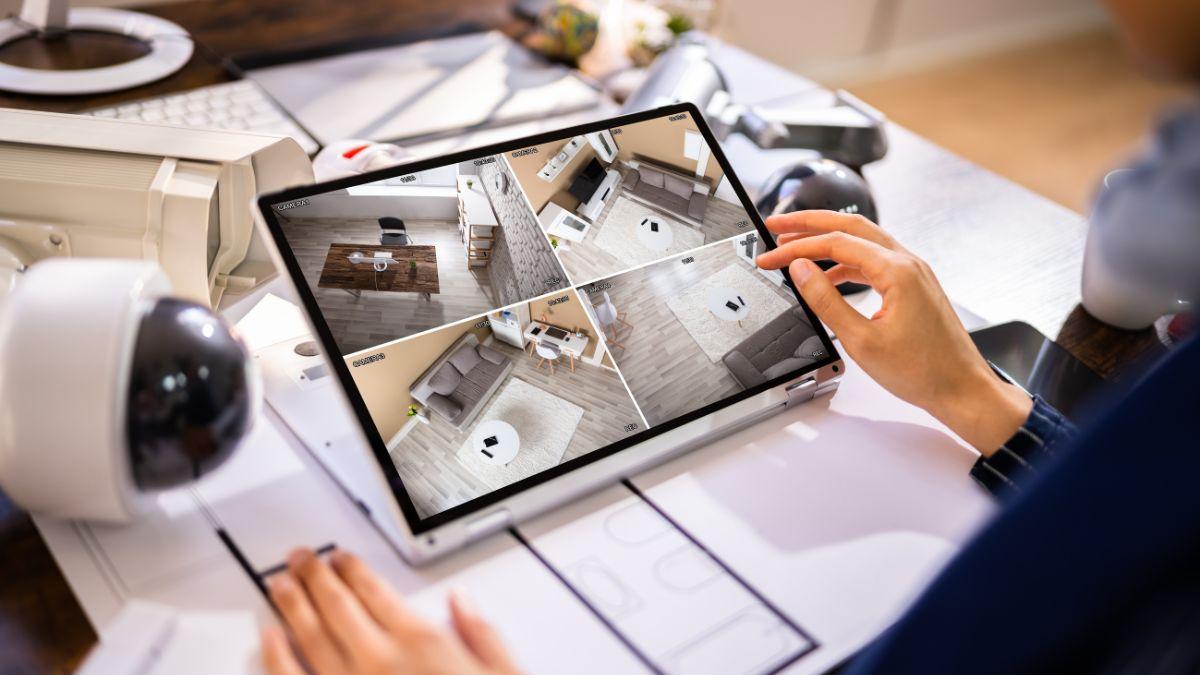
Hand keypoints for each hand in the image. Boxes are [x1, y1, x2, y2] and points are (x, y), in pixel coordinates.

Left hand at [262, 548, 519, 674]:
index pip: (375, 590)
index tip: (340, 557)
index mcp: (421, 642)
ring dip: (291, 603)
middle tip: (300, 558)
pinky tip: (269, 638)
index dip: (352, 568)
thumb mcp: (504, 674)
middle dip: (314, 575)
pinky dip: (276, 656)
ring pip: (308, 635)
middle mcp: (378, 660)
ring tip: (278, 583)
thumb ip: (481, 634)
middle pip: (336, 604)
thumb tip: (462, 602)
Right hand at [756, 210, 1030, 453]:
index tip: (771, 257)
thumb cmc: (923, 372)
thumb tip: (801, 271)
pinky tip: (829, 277)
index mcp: (897, 271)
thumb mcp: (861, 340)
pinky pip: (875, 262)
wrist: (962, 390)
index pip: (836, 243)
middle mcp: (909, 263)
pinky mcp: (915, 286)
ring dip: (828, 241)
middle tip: (778, 225)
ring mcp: (914, 273)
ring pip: (864, 241)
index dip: (797, 247)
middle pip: (851, 227)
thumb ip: (826, 301)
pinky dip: (847, 262)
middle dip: (811, 223)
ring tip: (797, 249)